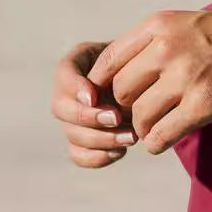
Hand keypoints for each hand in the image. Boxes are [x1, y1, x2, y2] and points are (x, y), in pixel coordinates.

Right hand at [50, 40, 139, 167]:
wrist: (150, 84)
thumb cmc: (144, 63)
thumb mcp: (137, 55)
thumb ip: (123, 63)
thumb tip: (103, 93)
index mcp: (78, 64)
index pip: (63, 74)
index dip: (74, 88)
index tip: (93, 97)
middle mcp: (69, 93)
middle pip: (61, 109)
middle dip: (88, 117)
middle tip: (117, 118)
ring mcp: (73, 119)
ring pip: (72, 135)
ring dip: (100, 140)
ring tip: (131, 137)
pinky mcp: (82, 141)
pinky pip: (79, 156)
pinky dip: (98, 157)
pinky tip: (120, 151)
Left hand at [86, 0, 211, 154]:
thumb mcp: (193, 25)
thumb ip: (160, 43)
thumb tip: (129, 75)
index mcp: (159, 24)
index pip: (108, 61)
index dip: (106, 86)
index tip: (119, 99)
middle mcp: (166, 47)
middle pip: (120, 90)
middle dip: (127, 109)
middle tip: (141, 118)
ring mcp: (185, 75)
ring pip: (138, 115)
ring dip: (143, 128)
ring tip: (155, 130)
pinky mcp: (205, 103)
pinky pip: (161, 134)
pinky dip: (157, 143)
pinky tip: (163, 142)